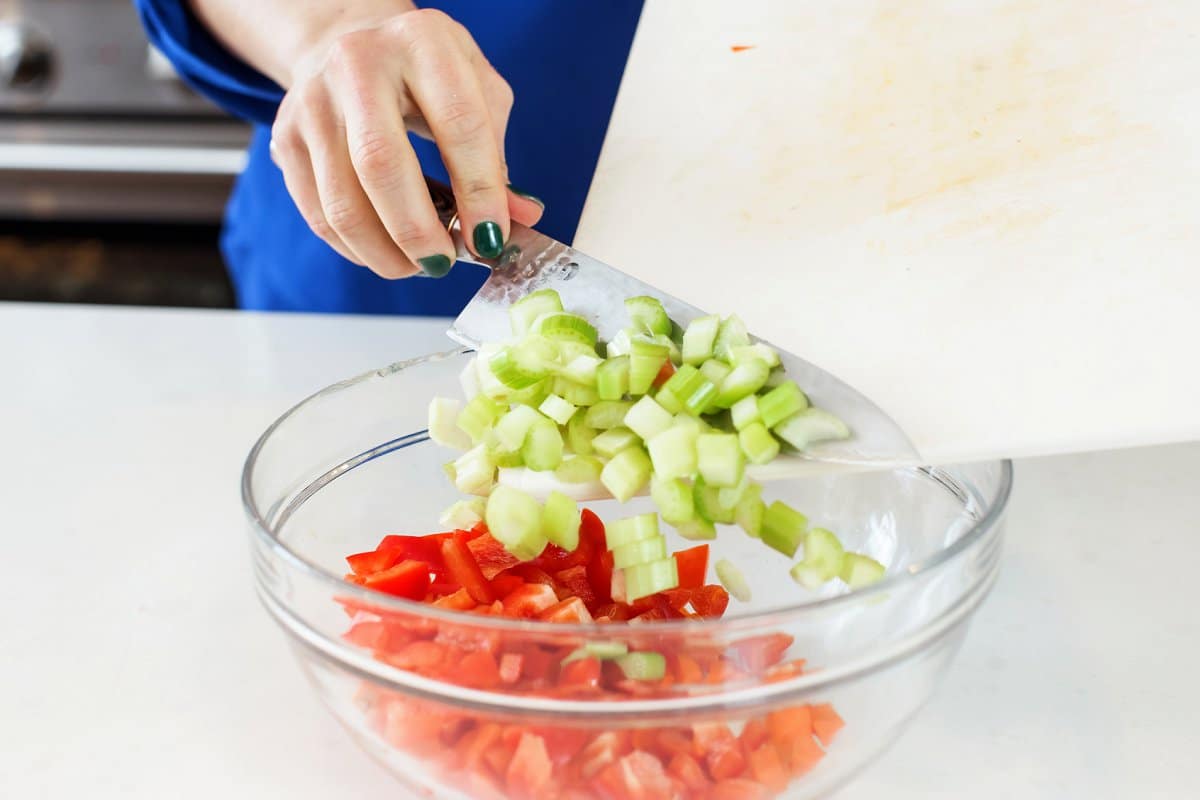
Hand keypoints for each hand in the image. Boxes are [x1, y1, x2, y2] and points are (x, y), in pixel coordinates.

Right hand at [269, 8, 543, 277]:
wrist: (349, 41)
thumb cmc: (426, 75)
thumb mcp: (477, 93)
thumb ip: (498, 156)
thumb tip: (520, 220)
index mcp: (421, 42)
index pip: (458, 125)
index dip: (480, 192)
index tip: (492, 238)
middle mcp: (357, 64)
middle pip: (382, 166)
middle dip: (419, 231)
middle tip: (445, 263)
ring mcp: (312, 102)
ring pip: (342, 203)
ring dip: (386, 252)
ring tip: (419, 264)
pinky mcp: (284, 138)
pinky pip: (319, 215)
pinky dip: (357, 249)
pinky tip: (387, 252)